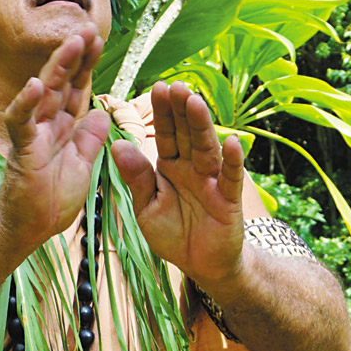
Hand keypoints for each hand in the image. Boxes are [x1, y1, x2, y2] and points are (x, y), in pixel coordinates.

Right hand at [0, 23, 110, 249]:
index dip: (87, 66)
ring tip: (72, 43)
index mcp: (63, 128)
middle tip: (89, 28)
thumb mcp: (83, 165)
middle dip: (75, 55)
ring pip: (44, 94)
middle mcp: (47, 125)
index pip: (76, 89)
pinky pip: (21, 122)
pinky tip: (34, 84)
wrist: (29, 229)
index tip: (99, 41)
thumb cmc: (51, 200)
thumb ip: (90, 139)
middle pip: (62, 83)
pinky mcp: (21, 150)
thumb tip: (102, 113)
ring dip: (57, 68)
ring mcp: (33, 134)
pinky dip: (26, 103)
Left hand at [111, 81, 245, 286]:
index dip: (163, 112)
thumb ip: (136, 177)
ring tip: (195, 102)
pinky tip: (233, 142)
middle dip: (181, 110)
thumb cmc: (173, 234)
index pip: (166, 134)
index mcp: (170, 166)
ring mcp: (212, 182)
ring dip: (202, 126)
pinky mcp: (228, 201)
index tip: (157, 87)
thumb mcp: (146, 206)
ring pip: (207, 149)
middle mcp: (192, 168)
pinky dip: (233, 162)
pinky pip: (230, 179)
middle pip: (187, 134)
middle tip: (175, 85)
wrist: (201, 265)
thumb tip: (117, 145)